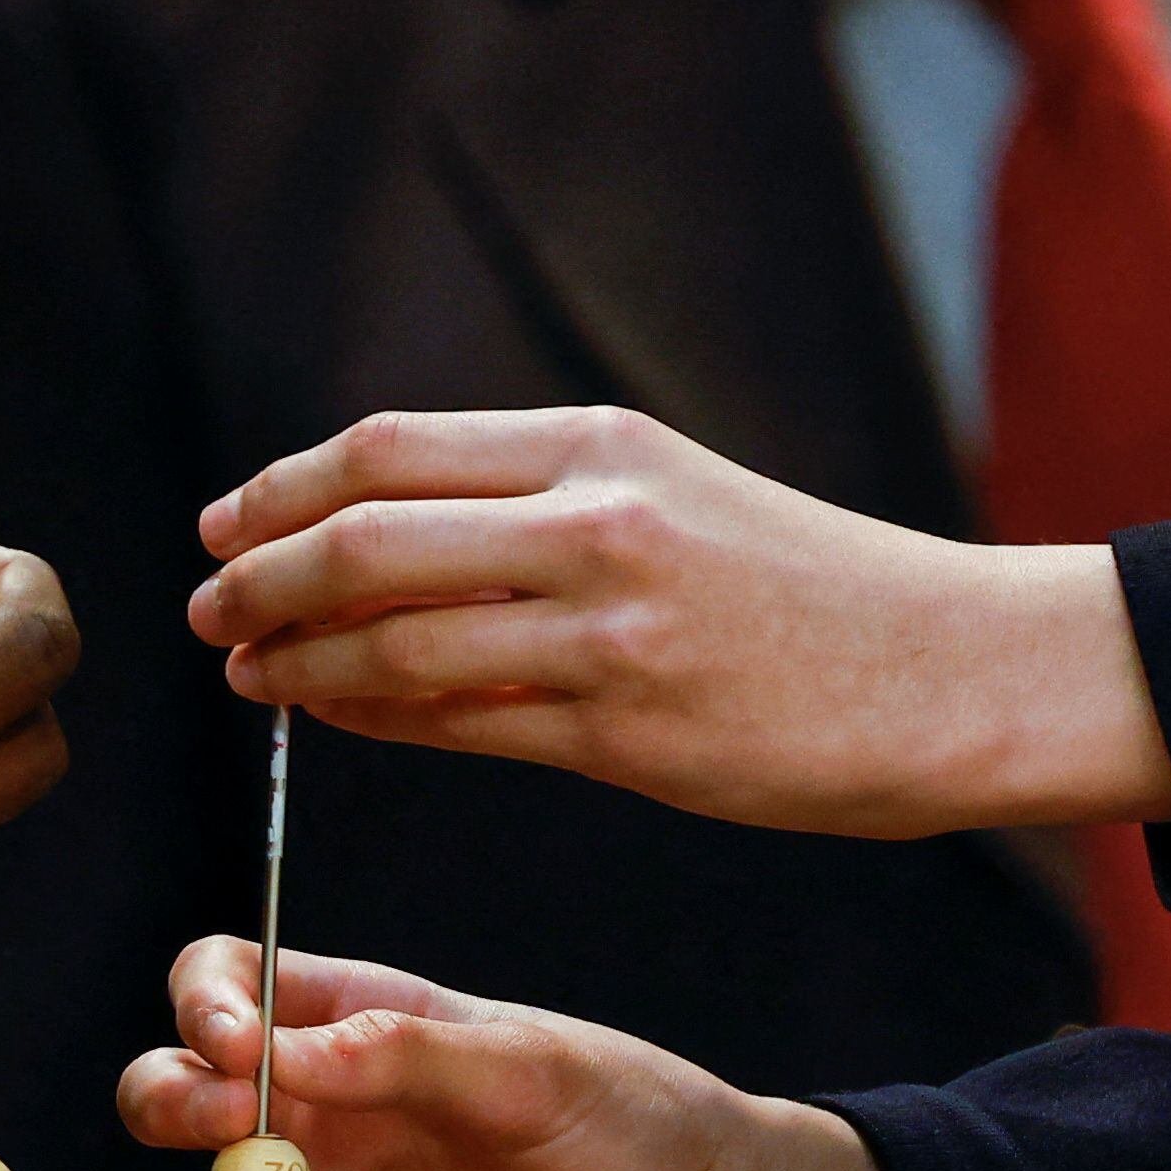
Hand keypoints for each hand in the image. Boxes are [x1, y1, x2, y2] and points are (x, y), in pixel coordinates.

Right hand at [114, 935, 914, 1170]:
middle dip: (168, 1106)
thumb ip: (402, 1055)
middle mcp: (319, 1123)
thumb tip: (273, 1050)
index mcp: (357, 1028)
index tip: (236, 1042)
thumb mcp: (529, 1067)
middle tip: (231, 1132)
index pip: (224, 984)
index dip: (203, 1003)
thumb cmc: (633, 1125)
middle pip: (172, 1097)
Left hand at [185, 405, 1170, 836]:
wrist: (962, 669)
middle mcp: (594, 519)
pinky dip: (370, 714)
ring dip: (295, 658)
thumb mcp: (675, 500)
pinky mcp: (629, 726)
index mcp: (599, 444)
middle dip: (257, 577)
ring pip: (392, 636)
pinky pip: (456, 720)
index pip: (388, 450)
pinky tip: (331, 713)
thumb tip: (382, 536)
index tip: (222, 529)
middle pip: (361, 535)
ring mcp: (608, 625)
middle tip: (209, 610)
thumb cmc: (812, 593)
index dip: (280, 491)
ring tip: (248, 672)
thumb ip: (537, 507)